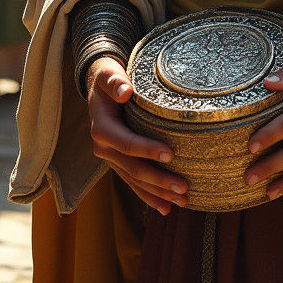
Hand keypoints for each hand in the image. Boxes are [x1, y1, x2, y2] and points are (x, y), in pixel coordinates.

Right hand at [86, 55, 189, 213]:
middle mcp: (104, 148)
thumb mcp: (108, 75)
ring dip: (158, 193)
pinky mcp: (118, 163)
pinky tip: (165, 207)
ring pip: (135, 181)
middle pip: (133, 169)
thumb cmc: (108, 79)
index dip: (148, 151)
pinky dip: (149, 195)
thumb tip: (125, 91)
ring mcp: (111, 159)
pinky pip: (133, 182)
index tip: (171, 154)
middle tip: (183, 187)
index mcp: (102, 129)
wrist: (98, 90)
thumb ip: (115, 81)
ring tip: (182, 201)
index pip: (127, 144)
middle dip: (159, 180)